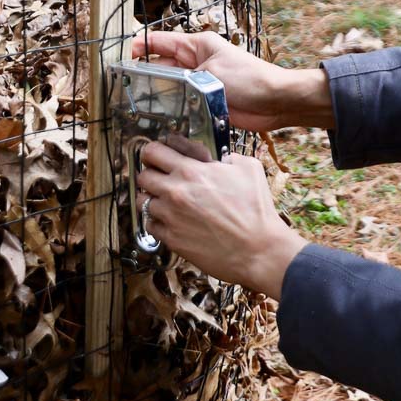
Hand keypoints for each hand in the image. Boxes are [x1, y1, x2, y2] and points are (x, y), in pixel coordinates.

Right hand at [130, 30, 333, 132]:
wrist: (275, 102)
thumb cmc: (250, 79)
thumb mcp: (212, 73)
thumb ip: (184, 79)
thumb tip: (160, 87)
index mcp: (197, 45)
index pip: (159, 41)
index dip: (139, 47)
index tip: (120, 58)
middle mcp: (195, 62)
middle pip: (161, 66)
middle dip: (144, 75)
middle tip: (122, 87)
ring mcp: (199, 83)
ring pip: (169, 87)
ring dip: (157, 94)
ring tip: (135, 104)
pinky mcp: (205, 102)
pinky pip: (182, 104)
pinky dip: (171, 109)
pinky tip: (157, 117)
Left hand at [137, 140, 306, 297]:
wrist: (258, 250)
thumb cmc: (257, 210)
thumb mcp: (249, 169)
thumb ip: (228, 157)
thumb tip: (220, 158)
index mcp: (191, 170)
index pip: (153, 151)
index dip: (155, 152)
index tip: (160, 157)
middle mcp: (175, 191)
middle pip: (142, 175)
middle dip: (152, 174)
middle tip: (163, 179)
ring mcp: (170, 216)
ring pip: (142, 201)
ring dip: (152, 199)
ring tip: (168, 202)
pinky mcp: (171, 238)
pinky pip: (150, 225)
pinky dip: (157, 221)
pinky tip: (172, 221)